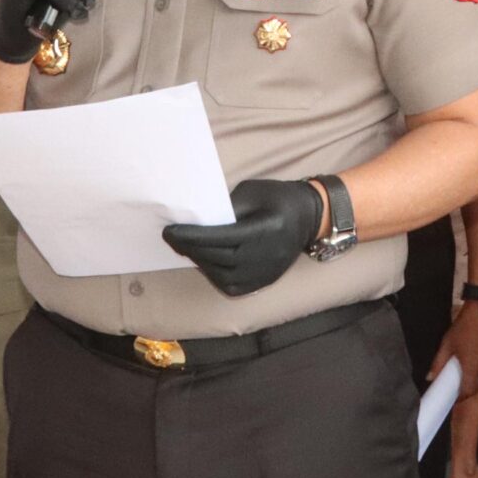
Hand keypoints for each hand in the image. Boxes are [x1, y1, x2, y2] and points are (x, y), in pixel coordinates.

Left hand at [161, 178, 322, 296]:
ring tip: (185, 247)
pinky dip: (213, 274)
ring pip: (221, 274)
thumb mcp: (251, 191)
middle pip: (217, 257)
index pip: (220, 238)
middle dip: (189, 248)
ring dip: (199, 261)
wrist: (308, 218)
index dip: (192, 236)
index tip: (169, 231)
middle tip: (170, 238)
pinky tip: (204, 260)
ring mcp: (264, 274)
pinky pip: (230, 285)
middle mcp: (264, 257)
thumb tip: (197, 221)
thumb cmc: (278, 199)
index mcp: (264, 230)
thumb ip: (225, 207)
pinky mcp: (262, 283)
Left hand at [430, 303, 477, 397]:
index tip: (454, 397)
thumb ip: (439, 363)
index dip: (460, 397)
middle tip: (457, 384)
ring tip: (464, 368)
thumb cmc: (465, 326)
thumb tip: (431, 376)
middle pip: (477, 386)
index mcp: (471, 368)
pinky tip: (473, 356)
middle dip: (467, 389)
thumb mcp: (446, 344)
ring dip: (474, 377)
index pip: (468, 392)